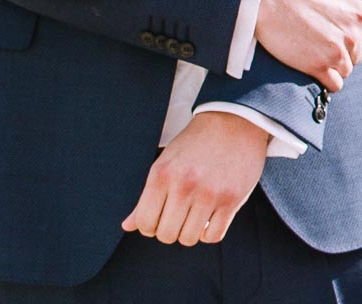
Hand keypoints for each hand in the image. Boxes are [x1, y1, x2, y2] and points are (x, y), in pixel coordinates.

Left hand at [121, 111, 266, 245]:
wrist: (234, 122)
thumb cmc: (196, 144)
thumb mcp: (165, 163)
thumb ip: (147, 196)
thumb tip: (128, 226)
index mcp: (162, 175)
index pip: (145, 223)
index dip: (150, 226)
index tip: (160, 218)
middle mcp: (184, 185)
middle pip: (166, 235)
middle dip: (170, 230)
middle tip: (179, 216)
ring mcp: (209, 194)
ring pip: (189, 238)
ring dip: (190, 231)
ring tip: (195, 215)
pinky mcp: (231, 200)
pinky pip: (213, 236)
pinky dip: (210, 232)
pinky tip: (210, 217)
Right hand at [255, 0, 361, 92]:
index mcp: (360, 14)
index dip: (353, 36)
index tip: (334, 30)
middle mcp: (353, 35)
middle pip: (357, 55)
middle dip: (342, 50)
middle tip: (320, 39)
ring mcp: (336, 53)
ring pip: (346, 70)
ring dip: (333, 65)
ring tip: (314, 51)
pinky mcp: (318, 67)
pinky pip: (334, 84)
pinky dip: (327, 79)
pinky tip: (313, 66)